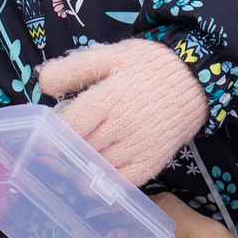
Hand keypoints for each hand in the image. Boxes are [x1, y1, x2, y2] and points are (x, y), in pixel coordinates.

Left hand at [42, 38, 208, 185]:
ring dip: (81, 166)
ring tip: (72, 159)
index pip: (70, 125)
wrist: (196, 76)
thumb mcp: (111, 55)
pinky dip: (104, 183)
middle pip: (82, 148)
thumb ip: (75, 68)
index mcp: (109, 98)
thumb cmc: (149, 64)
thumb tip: (42, 82)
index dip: (53, 132)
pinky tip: (94, 176)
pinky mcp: (152, 161)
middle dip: (64, 149)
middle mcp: (123, 126)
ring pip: (98, 167)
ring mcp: (139, 147)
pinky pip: (122, 183)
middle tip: (54, 148)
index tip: (45, 133)